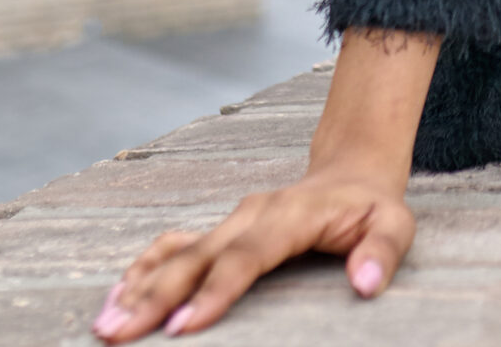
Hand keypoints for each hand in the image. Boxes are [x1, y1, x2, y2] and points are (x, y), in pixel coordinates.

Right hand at [92, 160, 416, 339]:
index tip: (183, 326)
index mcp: (290, 216)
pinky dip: (145, 268)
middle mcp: (251, 214)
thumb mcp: (395, 225)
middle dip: (155, 296)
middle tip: (117, 333)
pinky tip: (117, 294)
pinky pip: (175, 245)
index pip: (246, 257)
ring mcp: (231, 219)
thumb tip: (365, 284)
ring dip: (139, 286)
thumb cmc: (372, 207)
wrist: (352, 171)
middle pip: (197, 257)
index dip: (215, 292)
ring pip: (178, 252)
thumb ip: (382, 253)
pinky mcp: (222, 228)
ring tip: (105, 321)